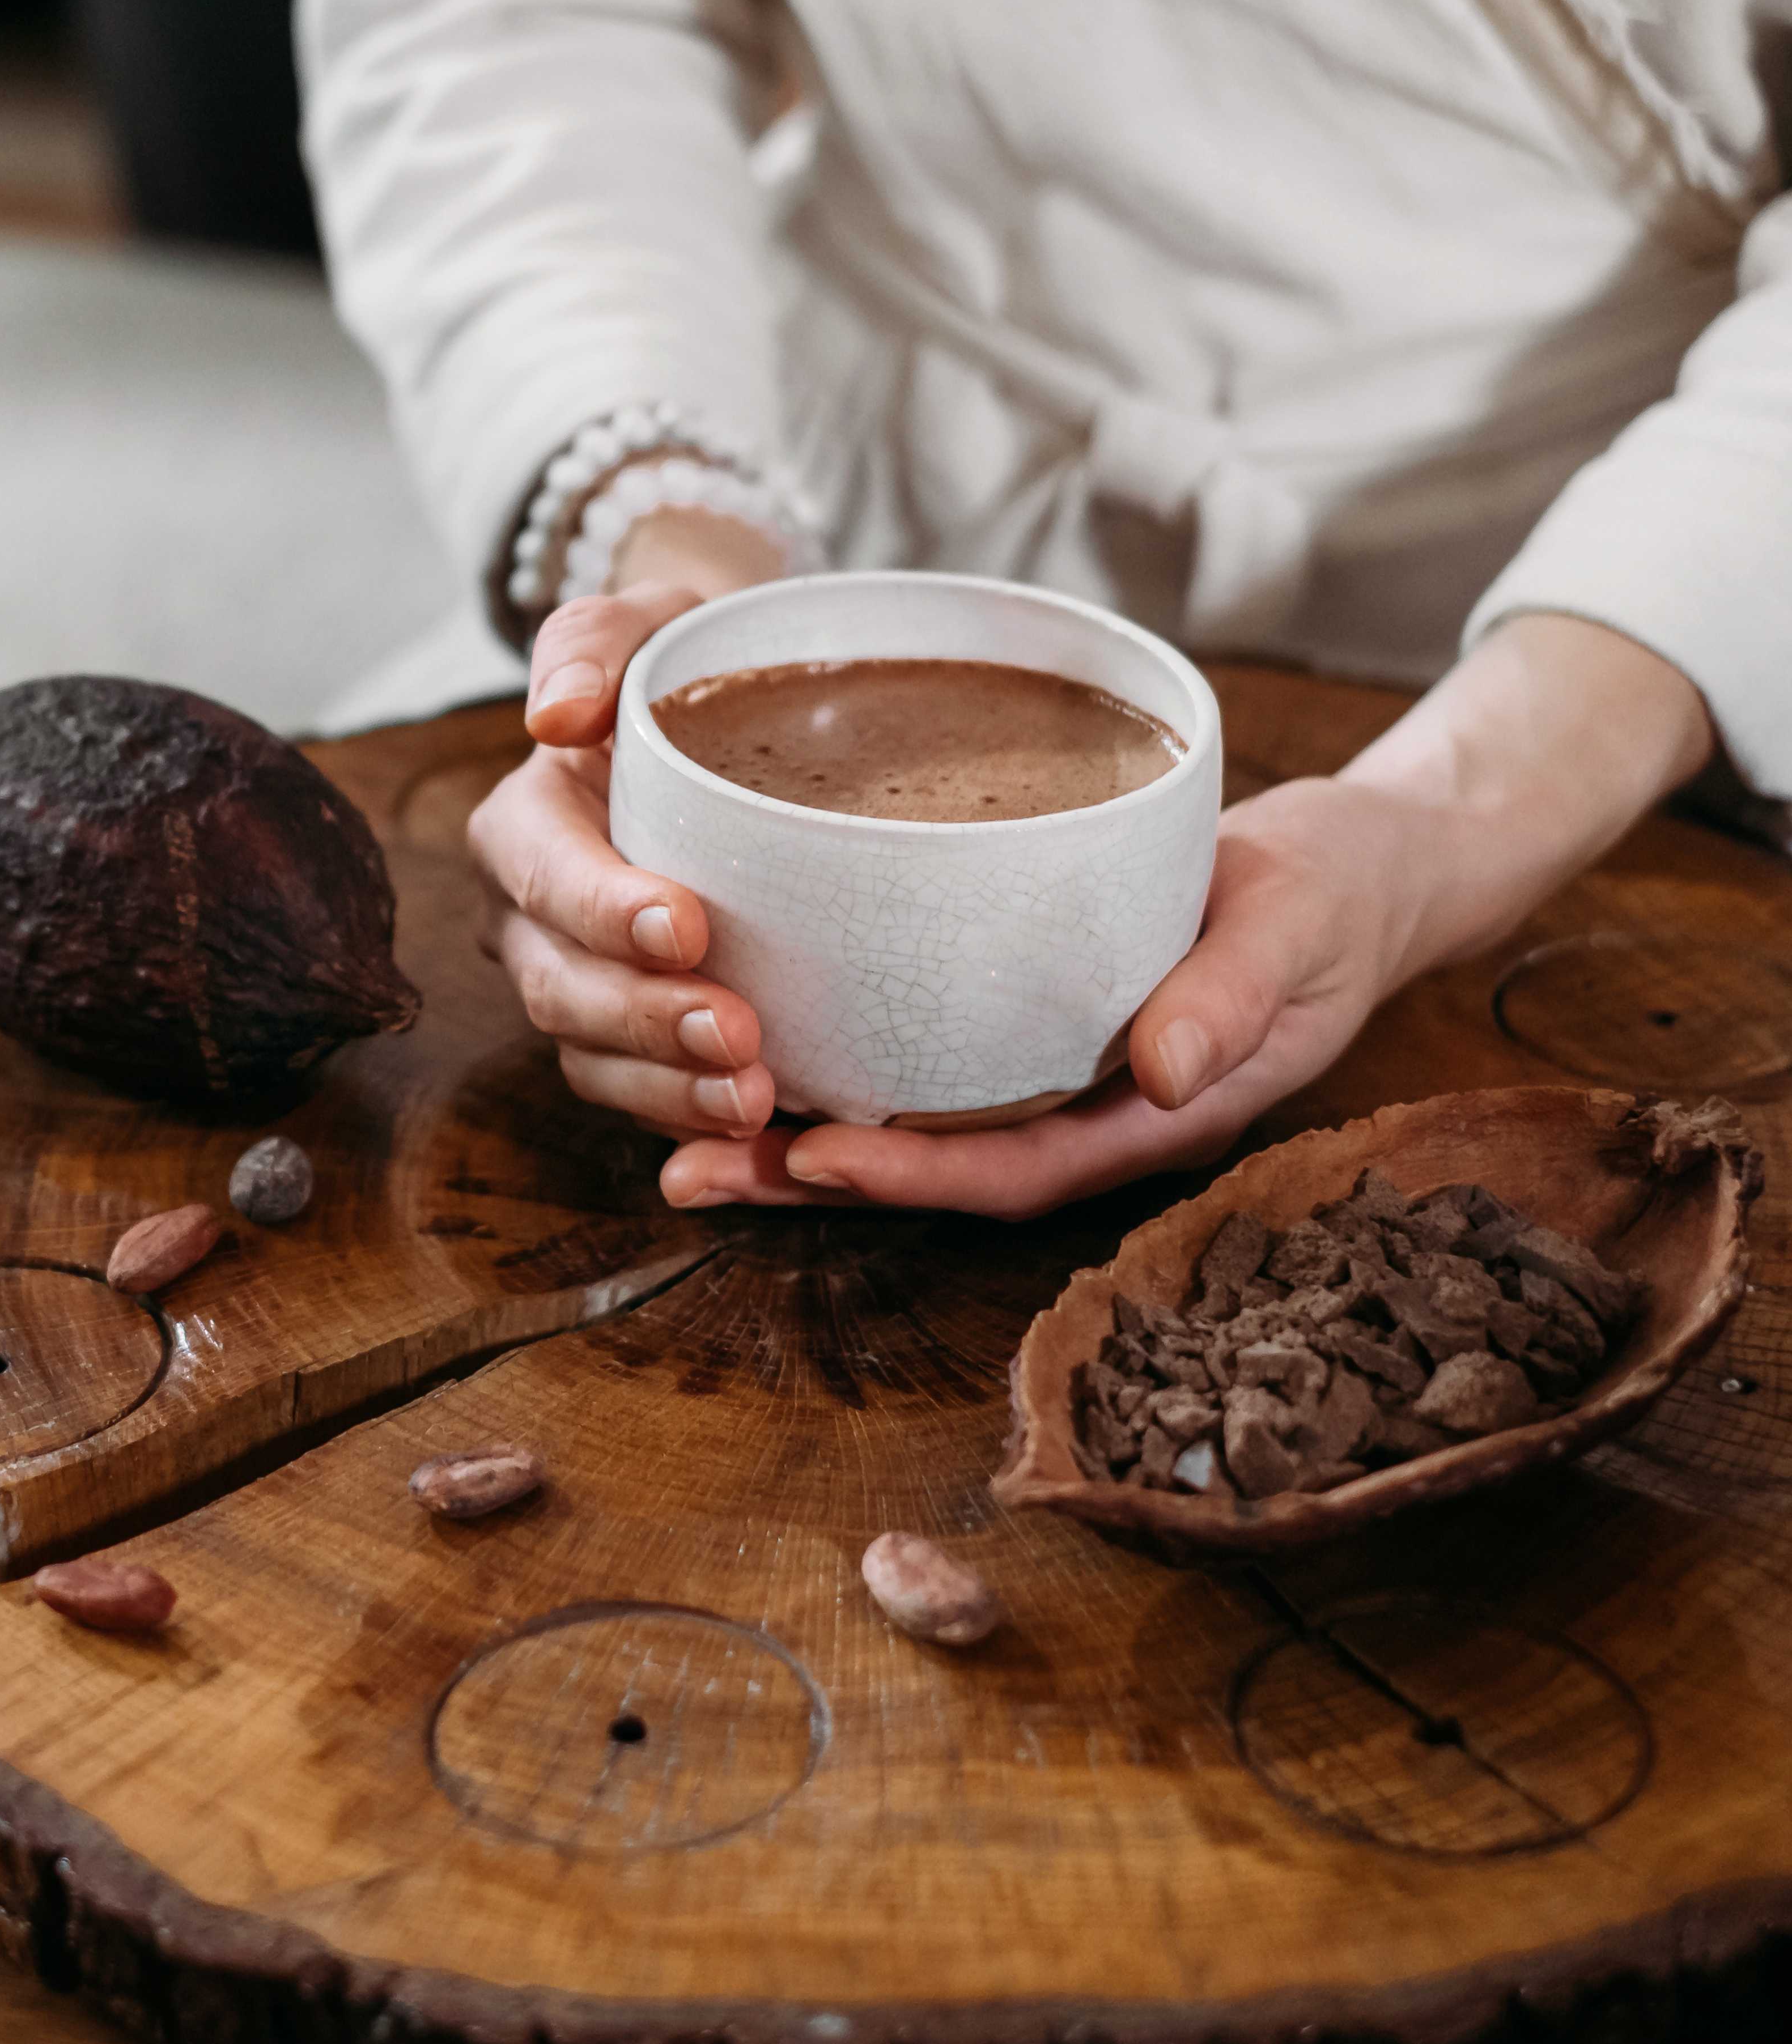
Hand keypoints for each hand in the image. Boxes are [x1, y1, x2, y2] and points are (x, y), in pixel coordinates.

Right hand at [470, 581, 776, 1143]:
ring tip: (757, 1100)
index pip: (544, 876)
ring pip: (595, 1060)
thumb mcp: (646, 622)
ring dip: (669, 1091)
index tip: (687, 926)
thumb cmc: (685, 670)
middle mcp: (534, 921)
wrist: (731, 722)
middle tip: (738, 1037)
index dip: (603, 910)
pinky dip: (693, 1122)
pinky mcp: (634, 1038)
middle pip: (562, 989)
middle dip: (644, 1022)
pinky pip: (645, 1096)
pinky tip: (765, 1134)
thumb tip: (557, 713)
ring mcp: (579, 986)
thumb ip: (594, 642)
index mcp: (525, 828)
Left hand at [660, 776, 1420, 1217]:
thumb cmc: (1334, 898)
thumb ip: (1233, 999)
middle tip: (688, 1172)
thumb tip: (1160, 1074)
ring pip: (919, 1121)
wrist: (1359, 865)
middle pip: (939, 1167)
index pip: (1018, 1169)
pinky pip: (931, 1058)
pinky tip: (762, 1038)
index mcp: (1152, 1115)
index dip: (917, 1175)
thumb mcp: (1297, 934)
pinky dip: (849, 1060)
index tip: (814, 1158)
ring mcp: (1061, 1070)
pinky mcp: (1035, 1015)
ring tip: (684, 1130)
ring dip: (804, 1131)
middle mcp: (1089, 1110)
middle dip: (816, 1178)